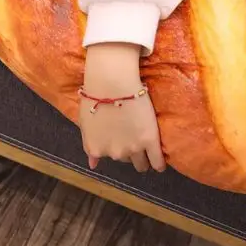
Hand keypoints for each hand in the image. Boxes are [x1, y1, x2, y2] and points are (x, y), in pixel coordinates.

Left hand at [79, 42, 164, 173]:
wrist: (112, 80)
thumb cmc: (95, 95)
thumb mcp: (85, 122)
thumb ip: (89, 145)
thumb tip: (93, 165)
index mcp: (96, 148)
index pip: (106, 157)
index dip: (113, 146)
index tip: (118, 139)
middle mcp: (114, 153)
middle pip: (124, 158)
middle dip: (127, 149)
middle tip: (130, 134)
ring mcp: (133, 148)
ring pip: (141, 164)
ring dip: (142, 157)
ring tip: (145, 147)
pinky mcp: (150, 140)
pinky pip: (157, 162)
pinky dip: (158, 164)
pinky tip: (159, 163)